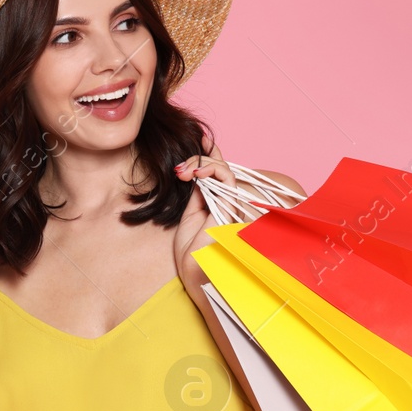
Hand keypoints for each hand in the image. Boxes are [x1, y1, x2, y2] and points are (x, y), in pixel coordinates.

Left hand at [172, 132, 234, 285]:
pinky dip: (210, 170)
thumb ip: (197, 195)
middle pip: (219, 167)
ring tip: (183, 173)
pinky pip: (226, 179)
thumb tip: (196, 174)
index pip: (216, 172)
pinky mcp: (232, 205)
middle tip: (179, 169)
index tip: (200, 138)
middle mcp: (227, 200)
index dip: (209, 154)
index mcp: (217, 203)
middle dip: (198, 159)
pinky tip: (194, 174)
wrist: (196, 272)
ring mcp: (230, 202)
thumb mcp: (189, 217)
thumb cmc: (192, 254)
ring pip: (222, 169)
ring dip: (201, 164)